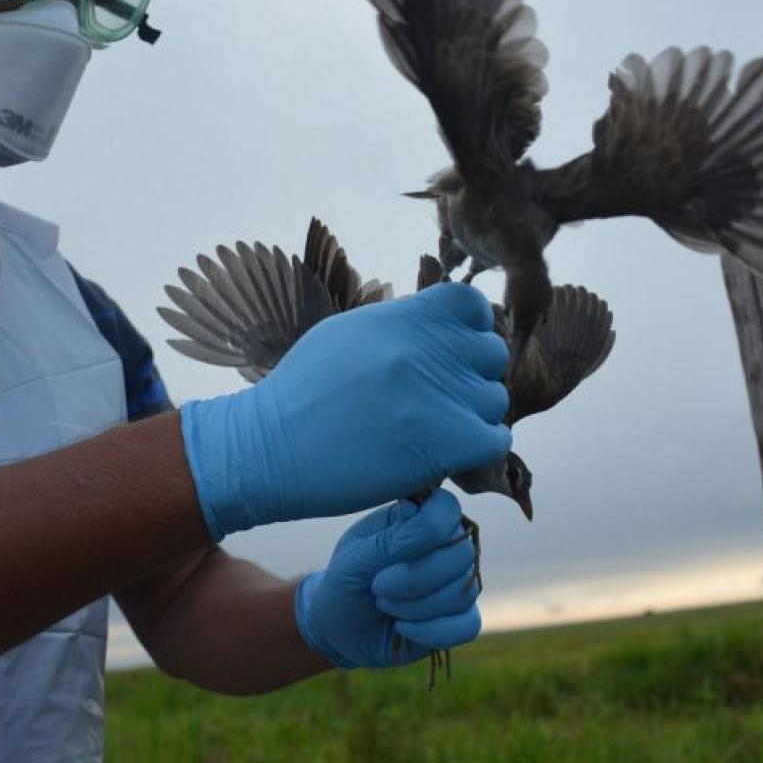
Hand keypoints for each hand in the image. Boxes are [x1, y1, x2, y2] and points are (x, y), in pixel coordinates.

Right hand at [179, 282, 510, 538]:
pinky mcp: (445, 442)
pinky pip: (495, 441)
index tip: (449, 356)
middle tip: (436, 403)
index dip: (470, 332)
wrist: (267, 450)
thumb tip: (445, 329)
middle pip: (491, 356)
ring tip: (431, 431)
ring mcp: (437, 395)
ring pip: (495, 401)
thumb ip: (402, 325)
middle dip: (470, 378)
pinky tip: (443, 455)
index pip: (474, 307)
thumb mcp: (349, 333)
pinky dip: (476, 451)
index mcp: (404, 317)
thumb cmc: (304, 393)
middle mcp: (425, 348)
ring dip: (471, 419)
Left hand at [295, 490, 481, 668]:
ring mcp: (458, 581)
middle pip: (462, 554)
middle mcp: (446, 545)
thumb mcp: (356, 558)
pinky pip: (467, 625)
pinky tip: (401, 628)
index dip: (428, 529)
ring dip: (417, 606)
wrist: (340, 629)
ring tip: (384, 605)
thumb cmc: (345, 581)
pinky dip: (430, 631)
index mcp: (420, 517)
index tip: (394, 551)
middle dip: (416, 577)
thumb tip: (416, 509)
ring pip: (464, 592)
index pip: (447, 508)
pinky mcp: (461, 618)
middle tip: (378, 587)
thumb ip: (390, 537)